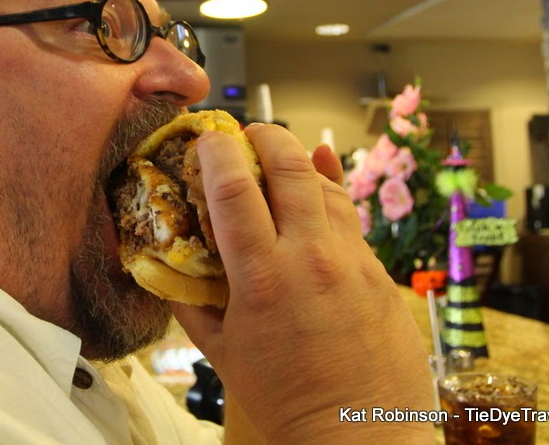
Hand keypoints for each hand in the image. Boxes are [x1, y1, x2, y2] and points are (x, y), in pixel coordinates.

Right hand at [172, 124, 432, 442]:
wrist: (360, 436)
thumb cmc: (284, 400)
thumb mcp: (222, 354)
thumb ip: (192, 304)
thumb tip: (167, 269)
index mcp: (264, 278)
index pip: (233, 188)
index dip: (216, 152)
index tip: (206, 139)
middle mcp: (313, 258)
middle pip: (290, 166)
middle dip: (266, 136)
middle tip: (249, 133)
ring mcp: (353, 262)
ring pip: (328, 187)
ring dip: (301, 164)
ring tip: (282, 161)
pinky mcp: (381, 274)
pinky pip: (353, 221)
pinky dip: (331, 199)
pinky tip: (323, 185)